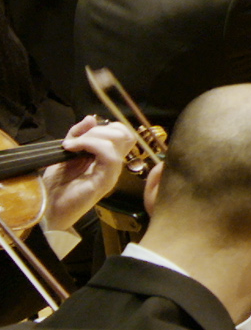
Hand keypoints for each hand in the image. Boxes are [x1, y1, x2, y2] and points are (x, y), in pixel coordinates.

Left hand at [38, 117, 131, 233]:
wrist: (46, 210)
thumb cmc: (55, 186)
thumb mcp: (65, 153)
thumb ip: (77, 136)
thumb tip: (91, 118)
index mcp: (107, 158)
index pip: (122, 134)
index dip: (105, 126)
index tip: (82, 134)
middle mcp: (113, 165)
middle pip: (124, 134)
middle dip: (99, 129)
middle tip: (76, 139)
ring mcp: (111, 173)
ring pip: (119, 141)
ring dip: (93, 136)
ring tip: (73, 145)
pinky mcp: (105, 182)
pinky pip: (110, 156)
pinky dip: (91, 145)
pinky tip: (73, 149)